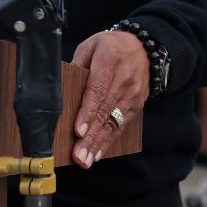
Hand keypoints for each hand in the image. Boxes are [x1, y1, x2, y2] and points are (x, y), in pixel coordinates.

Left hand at [70, 30, 149, 168]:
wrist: (144, 47)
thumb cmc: (110, 46)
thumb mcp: (90, 46)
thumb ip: (77, 66)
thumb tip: (63, 89)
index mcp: (109, 60)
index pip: (97, 89)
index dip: (87, 112)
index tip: (78, 131)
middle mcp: (124, 79)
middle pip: (105, 110)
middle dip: (91, 136)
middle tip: (78, 156)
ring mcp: (133, 94)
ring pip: (114, 122)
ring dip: (99, 144)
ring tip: (85, 160)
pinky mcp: (137, 105)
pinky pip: (122, 125)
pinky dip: (109, 141)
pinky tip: (98, 154)